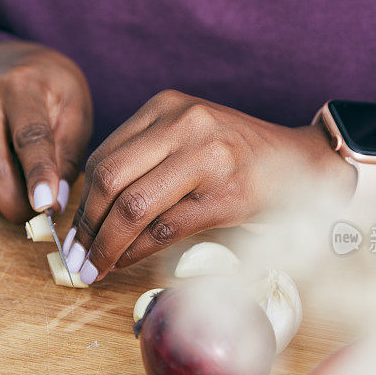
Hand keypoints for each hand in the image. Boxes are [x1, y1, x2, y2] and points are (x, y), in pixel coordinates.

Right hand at [0, 41, 92, 222]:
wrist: (16, 68)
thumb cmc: (54, 94)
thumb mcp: (76, 113)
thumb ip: (68, 156)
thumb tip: (55, 202)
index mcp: (21, 87)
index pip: (29, 137)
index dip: (38, 174)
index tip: (47, 205)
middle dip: (18, 203)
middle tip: (43, 216)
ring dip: (10, 200)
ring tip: (34, 190)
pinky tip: (15, 176)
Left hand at [62, 89, 354, 283]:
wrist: (304, 163)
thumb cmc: (239, 156)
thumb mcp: (188, 138)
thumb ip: (146, 160)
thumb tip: (93, 214)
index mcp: (167, 107)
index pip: (104, 156)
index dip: (80, 201)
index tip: (72, 231)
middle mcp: (184, 124)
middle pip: (109, 178)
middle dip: (86, 225)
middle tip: (76, 256)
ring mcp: (206, 157)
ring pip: (133, 207)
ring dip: (107, 245)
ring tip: (94, 268)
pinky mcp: (225, 194)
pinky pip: (165, 228)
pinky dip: (137, 252)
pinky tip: (125, 263)